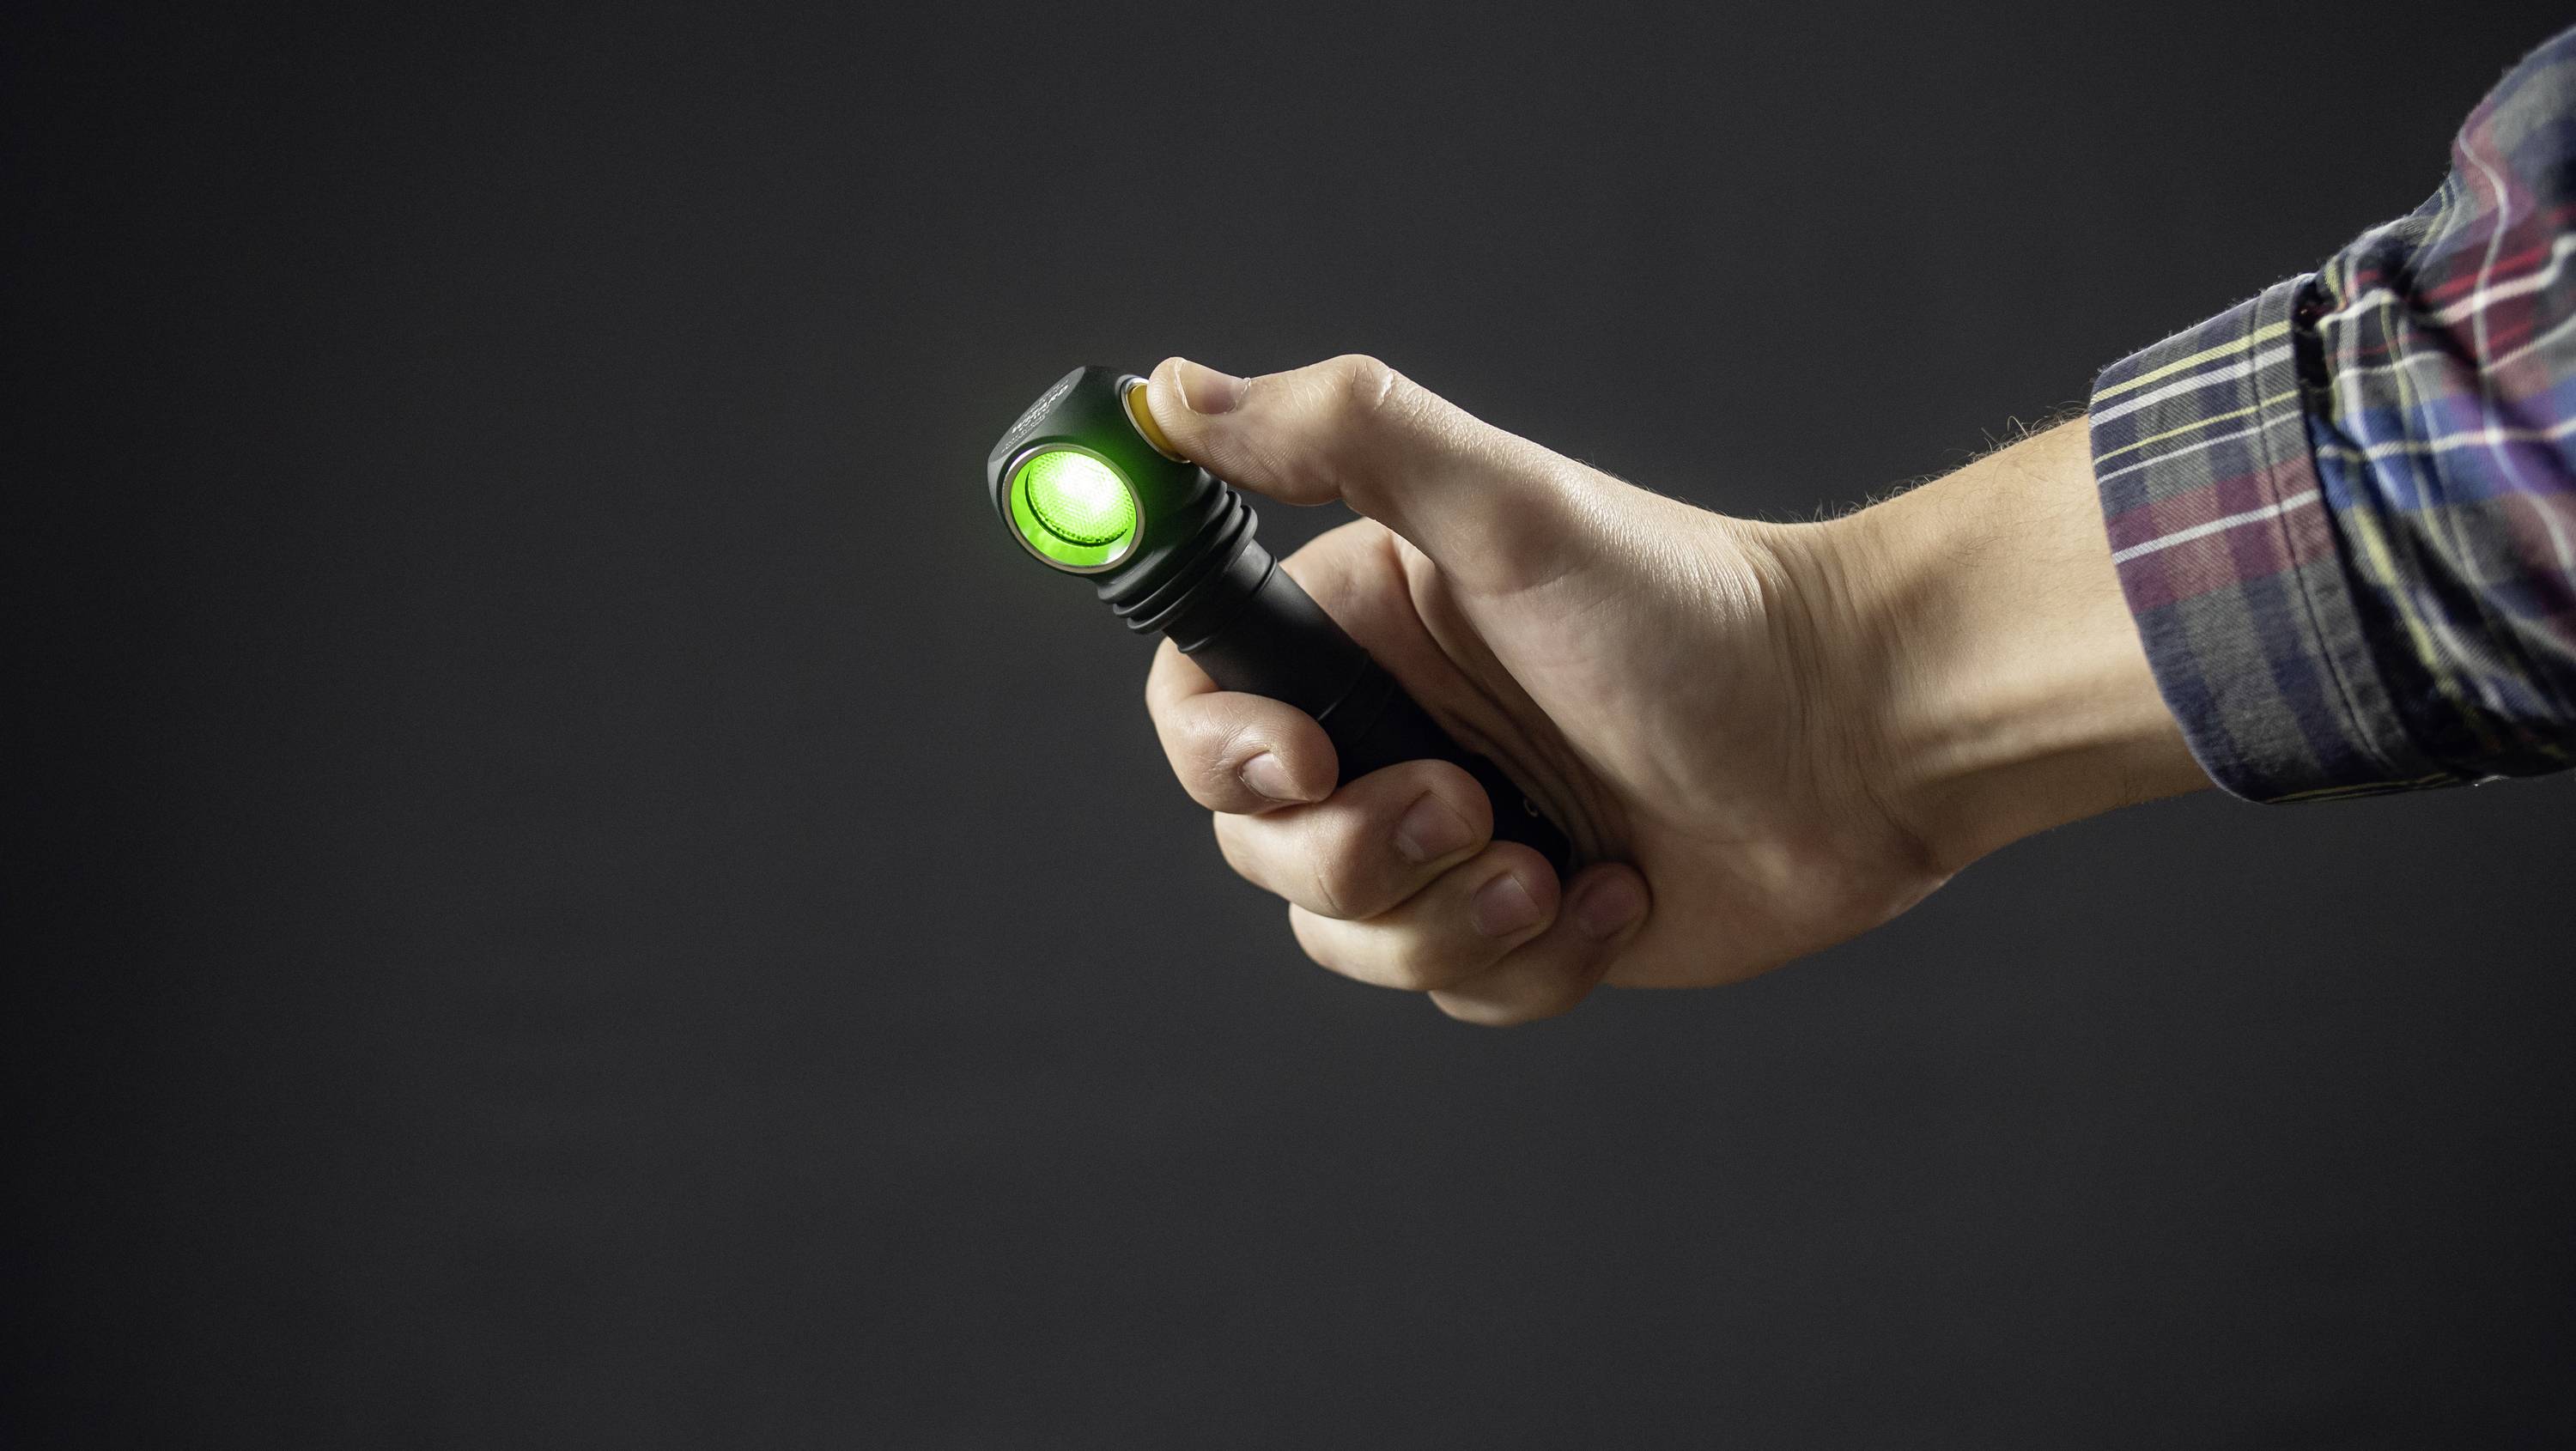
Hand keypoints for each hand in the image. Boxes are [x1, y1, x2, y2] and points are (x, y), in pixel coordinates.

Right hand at [1140, 355, 2205, 1024]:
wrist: (1857, 745)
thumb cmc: (1696, 614)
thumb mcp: (1507, 508)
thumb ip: (1338, 438)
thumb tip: (1169, 391)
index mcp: (1366, 627)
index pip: (1201, 700)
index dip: (1222, 749)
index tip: (1303, 759)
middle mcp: (1394, 729)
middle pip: (1259, 840)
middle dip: (1359, 851)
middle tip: (1470, 804)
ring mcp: (1453, 835)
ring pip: (1346, 934)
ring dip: (1446, 919)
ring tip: (1553, 867)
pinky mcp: (1517, 924)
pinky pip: (1450, 991)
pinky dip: (1530, 963)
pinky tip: (1619, 895)